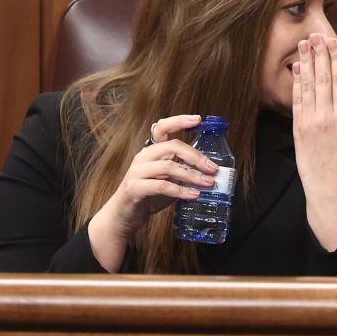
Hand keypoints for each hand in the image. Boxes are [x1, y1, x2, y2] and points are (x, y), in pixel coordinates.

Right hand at [87, 114, 213, 271]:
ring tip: (208, 183)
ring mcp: (136, 171)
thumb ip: (184, 171)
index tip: (198, 119)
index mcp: (151, 151)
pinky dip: (181, 190)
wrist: (123, 216)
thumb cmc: (149, 196)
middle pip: (172, 146)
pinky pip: (162, 186)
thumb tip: (210, 171)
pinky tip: (193, 195)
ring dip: (192, 175)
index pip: (162, 128)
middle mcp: (143, 157)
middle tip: (213, 168)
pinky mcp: (134, 188)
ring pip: (168, 167)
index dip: (179, 121)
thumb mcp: (169, 180)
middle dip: (196, 156)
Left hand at [292, 33, 336, 249]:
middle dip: (319, 54)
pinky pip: (296, 101)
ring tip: (304, 44)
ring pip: (308, 86)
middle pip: (323, 77)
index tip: (333, 41)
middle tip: (315, 34)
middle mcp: (326, 116)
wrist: (328, 191)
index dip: (336, 58)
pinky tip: (296, 69)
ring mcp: (310, 122)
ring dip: (306, 63)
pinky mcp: (298, 130)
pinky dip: (296, 83)